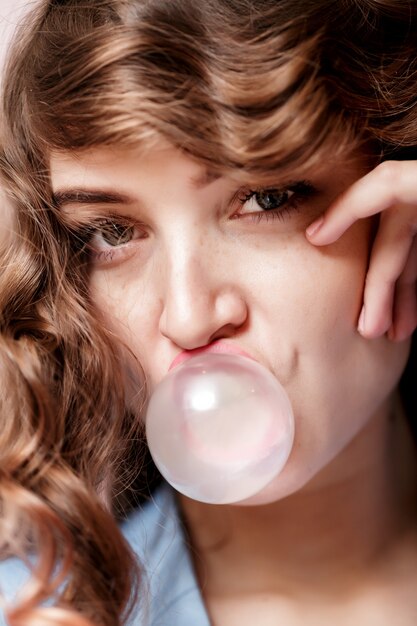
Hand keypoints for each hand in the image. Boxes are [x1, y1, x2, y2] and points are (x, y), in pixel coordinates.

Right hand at [305, 161, 416, 341]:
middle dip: (378, 287)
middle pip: (393, 233)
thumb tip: (327, 233)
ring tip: (386, 331)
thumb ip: (397, 197)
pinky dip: (410, 284)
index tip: (316, 239)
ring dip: (393, 294)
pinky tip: (405, 314)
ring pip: (408, 250)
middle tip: (367, 325)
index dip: (347, 209)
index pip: (387, 183)